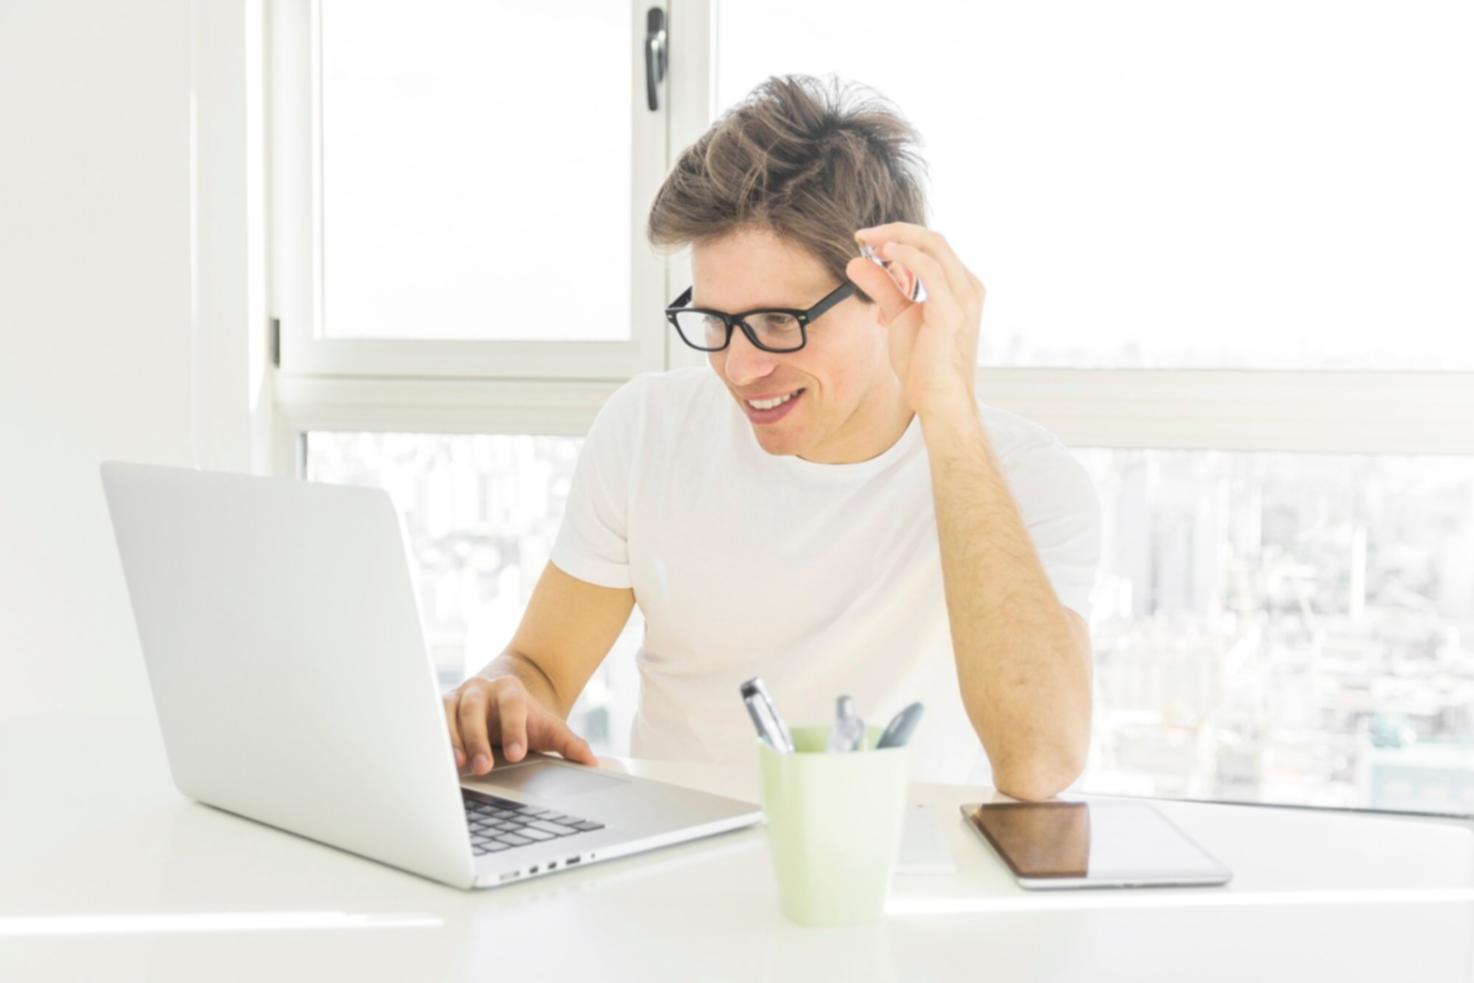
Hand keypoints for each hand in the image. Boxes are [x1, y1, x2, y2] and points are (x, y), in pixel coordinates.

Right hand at [443, 675, 598, 774]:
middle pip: (476, 708)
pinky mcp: (443, 707)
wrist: (501, 699)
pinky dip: (437, 737)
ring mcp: (460, 696)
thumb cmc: (525, 719)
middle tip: (485, 767)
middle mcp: (482, 688)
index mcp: (511, 689)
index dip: (514, 728)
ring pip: (451, 712)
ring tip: (459, 764)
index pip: (512, 705)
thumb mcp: (548, 729)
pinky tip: (440, 759)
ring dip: (453, 739)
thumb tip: (591, 762)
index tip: (517, 754)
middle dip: (479, 738)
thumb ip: (569, 744)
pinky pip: (434, 720)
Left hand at [846, 223, 984, 419]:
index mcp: (960, 285)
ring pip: (934, 245)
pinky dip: (907, 256)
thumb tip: (855, 262)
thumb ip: (882, 287)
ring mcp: (964, 297)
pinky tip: (886, 255)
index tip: (867, 238)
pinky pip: (931, 270)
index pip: (932, 245)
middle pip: (933, 238)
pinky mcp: (952, 311)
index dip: (899, 234)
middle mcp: (967, 286)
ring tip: (870, 243)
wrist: (938, 400)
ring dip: (898, 237)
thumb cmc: (924, 364)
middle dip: (895, 230)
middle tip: (863, 235)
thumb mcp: (898, 315)